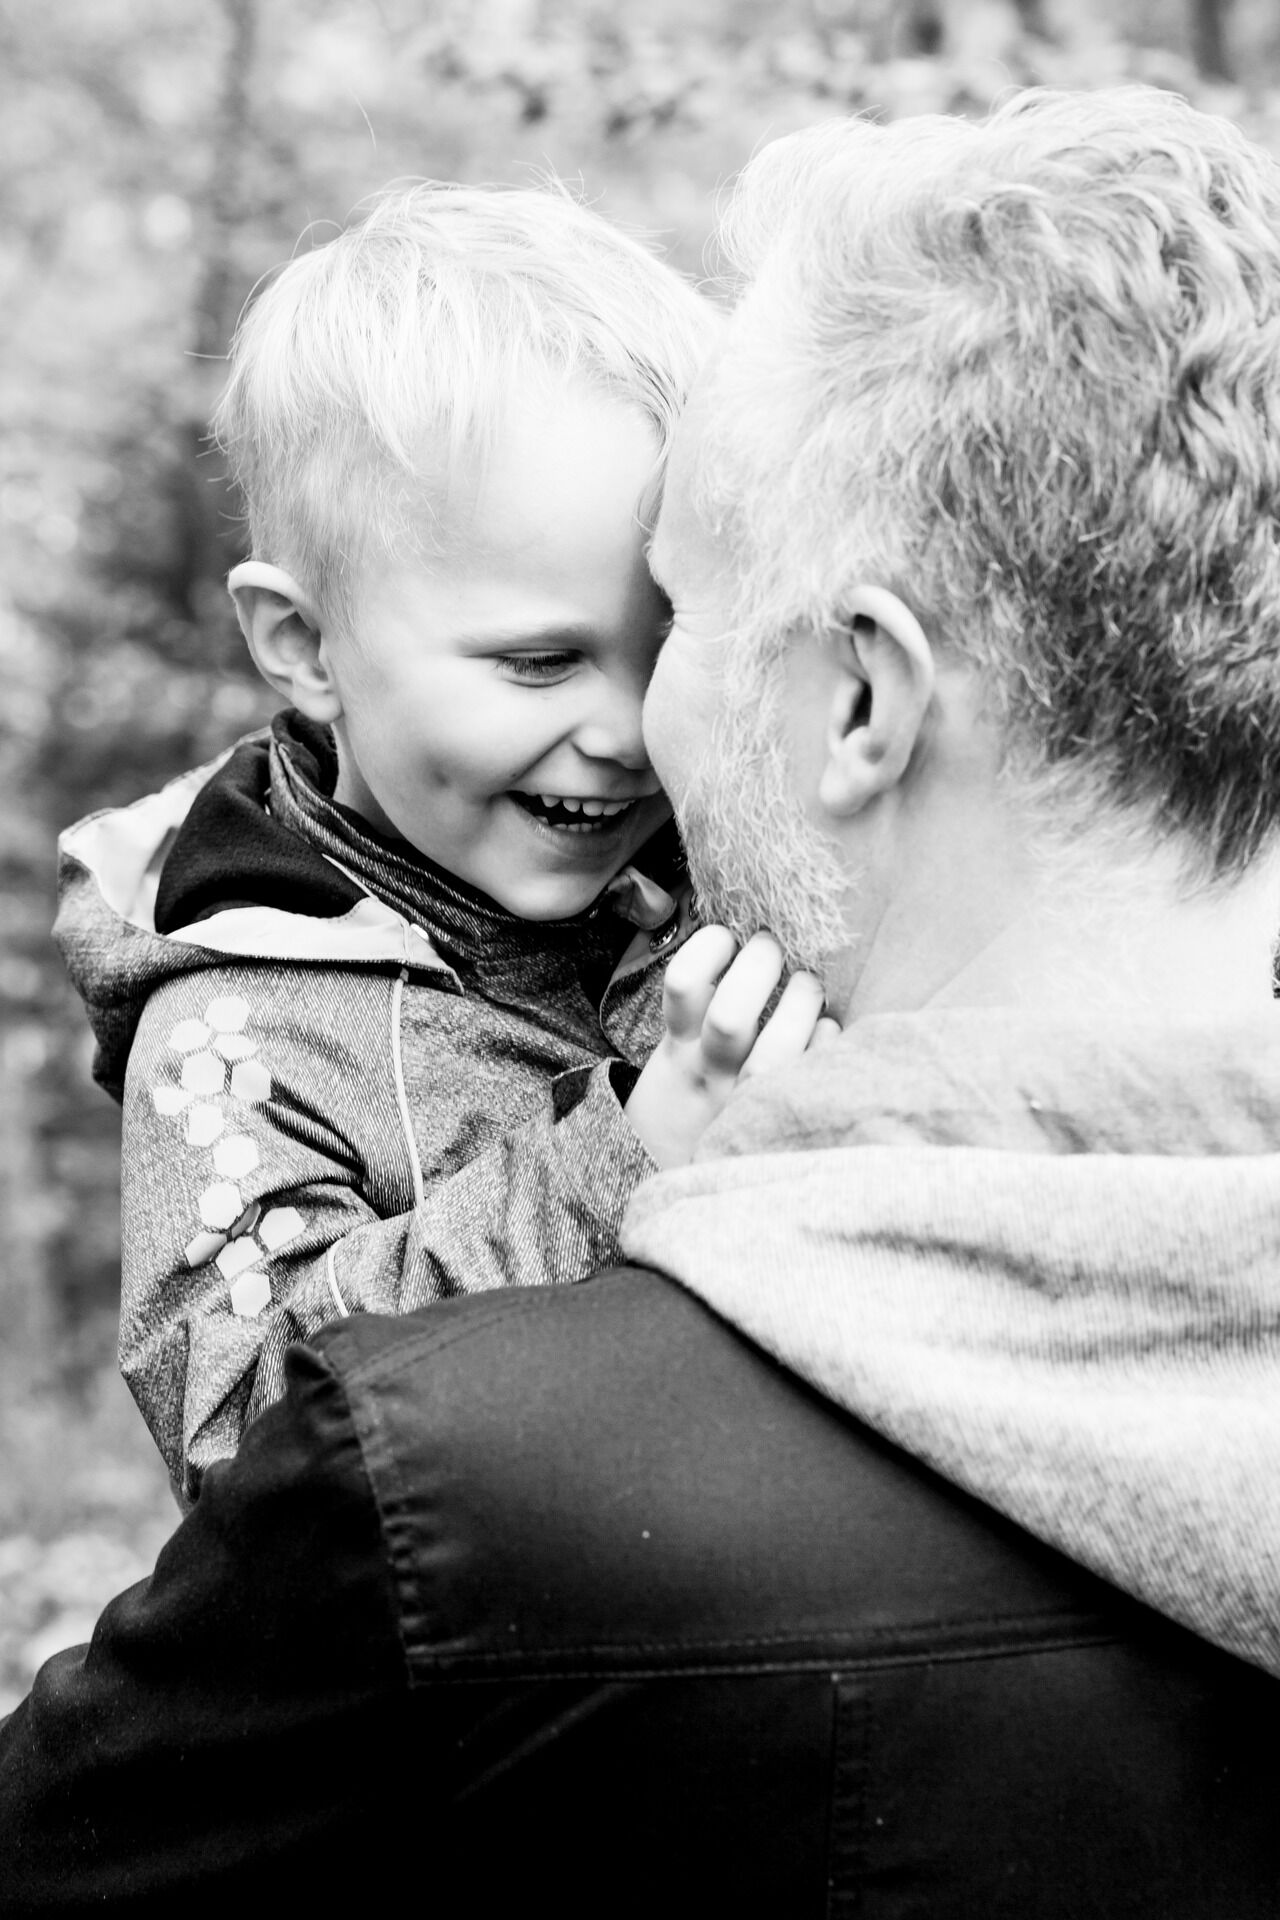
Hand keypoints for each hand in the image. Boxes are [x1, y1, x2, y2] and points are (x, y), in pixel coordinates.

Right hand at [624, 926, 831, 1169]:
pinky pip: (805, 1081)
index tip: (725, 934)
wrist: (671, 1181)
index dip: (707, 952)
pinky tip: (827, 1031)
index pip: (683, 986)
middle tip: (774, 947)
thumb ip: (695, 1016)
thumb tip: (736, 941)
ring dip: (798, 1006)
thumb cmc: (682, 1109)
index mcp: (678, 1050)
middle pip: (732, 1017)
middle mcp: (711, 1075)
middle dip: (761, 969)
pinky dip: (824, 1046)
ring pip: (774, 1054)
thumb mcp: (671, 1063)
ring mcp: (743, 1101)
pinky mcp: (772, 1119)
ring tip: (805, 983)